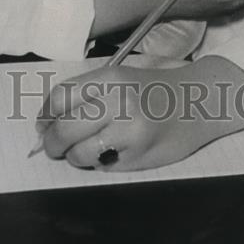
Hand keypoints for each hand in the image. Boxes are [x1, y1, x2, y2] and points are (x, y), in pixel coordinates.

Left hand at [36, 56, 243, 171]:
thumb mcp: (122, 78)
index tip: (43, 124)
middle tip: (52, 147)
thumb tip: (49, 120)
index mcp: (110, 78)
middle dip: (52, 142)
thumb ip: (89, 94)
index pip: (61, 97)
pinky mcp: (139, 155)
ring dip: (74, 156)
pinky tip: (107, 154)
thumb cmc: (155, 89)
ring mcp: (130, 130)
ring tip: (82, 151)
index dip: (45, 115)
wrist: (201, 101)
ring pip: (80, 153)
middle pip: (65, 128)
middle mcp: (118, 102)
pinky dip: (96, 164)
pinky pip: (102, 166)